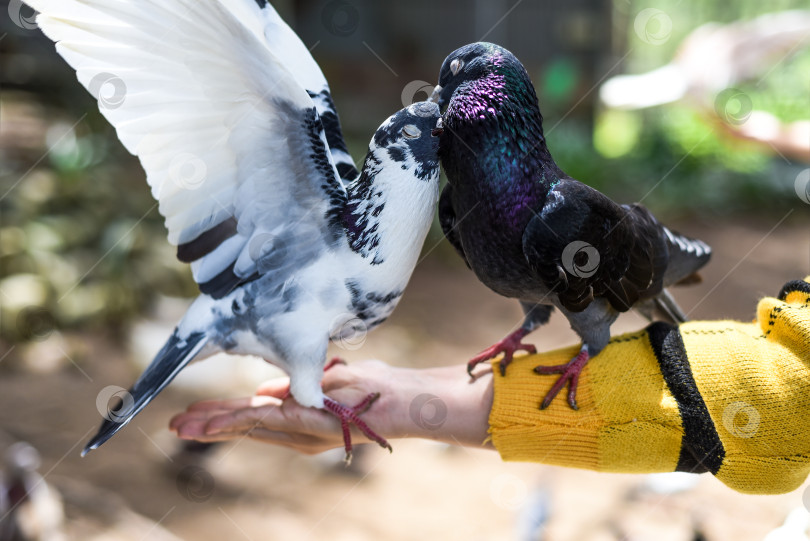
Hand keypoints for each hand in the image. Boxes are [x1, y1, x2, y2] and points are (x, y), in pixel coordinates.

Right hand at [169, 360, 493, 454]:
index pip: (254, 418)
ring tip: (181, 427)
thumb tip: (265, 390)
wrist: (408, 403)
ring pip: (248, 426)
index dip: (224, 418)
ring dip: (213, 425)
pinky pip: (265, 421)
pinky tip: (211, 423)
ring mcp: (302, 429)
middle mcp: (297, 430)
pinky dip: (235, 421)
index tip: (195, 416)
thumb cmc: (378, 391)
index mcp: (300, 419)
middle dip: (209, 426)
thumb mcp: (331, 385)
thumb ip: (298, 389)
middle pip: (244, 426)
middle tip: (174, 427)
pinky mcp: (309, 424)